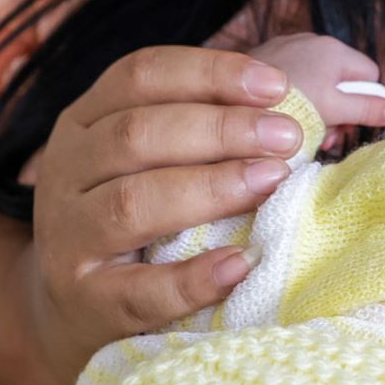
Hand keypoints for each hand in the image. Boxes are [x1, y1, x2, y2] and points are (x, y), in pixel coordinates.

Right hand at [19, 45, 309, 384]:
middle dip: (220, 129)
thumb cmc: (139, 220)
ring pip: (130, 203)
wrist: (74, 311)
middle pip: (137, 134)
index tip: (276, 86)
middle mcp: (67, 172)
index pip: (141, 75)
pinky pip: (138, 291)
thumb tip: (317, 103)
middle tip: (287, 136)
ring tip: (271, 182)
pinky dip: (191, 278)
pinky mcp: (85, 302)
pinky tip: (239, 265)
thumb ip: (213, 126)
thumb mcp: (156, 160)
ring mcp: (69, 238)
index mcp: (86, 121)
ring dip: (209, 188)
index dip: (210, 73)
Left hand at [245, 33, 384, 138]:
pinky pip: (291, 80)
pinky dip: (293, 100)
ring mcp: (285, 48)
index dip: (365, 104)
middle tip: (325, 137)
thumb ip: (368, 109)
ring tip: (303, 132)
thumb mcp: (334, 111)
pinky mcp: (262, 61)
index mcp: (334, 50)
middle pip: (342, 79)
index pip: (370, 75)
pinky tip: (281, 120)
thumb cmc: (291, 107)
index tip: (347, 127)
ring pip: (316, 81)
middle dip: (338, 110)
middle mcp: (310, 41)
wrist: (231, 102)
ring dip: (316, 109)